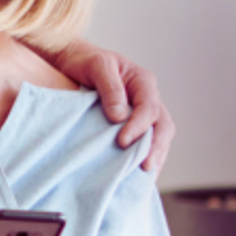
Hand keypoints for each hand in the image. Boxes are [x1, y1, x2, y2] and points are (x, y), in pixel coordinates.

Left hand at [53, 40, 174, 171]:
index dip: (139, 126)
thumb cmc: (85, 61)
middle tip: (144, 166)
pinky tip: (137, 173)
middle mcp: (147, 98)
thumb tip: (119, 117)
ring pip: (159, 137)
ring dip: (154, 155)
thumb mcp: (97, 66)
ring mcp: (142, 113)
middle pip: (163, 125)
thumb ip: (110, 89)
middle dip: (156, 147)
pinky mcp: (133, 125)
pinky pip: (146, 142)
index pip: (149, 108)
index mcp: (143, 82)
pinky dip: (145, 156)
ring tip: (145, 174)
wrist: (73, 62)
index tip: (122, 141)